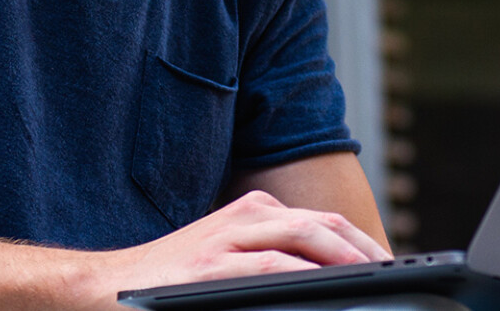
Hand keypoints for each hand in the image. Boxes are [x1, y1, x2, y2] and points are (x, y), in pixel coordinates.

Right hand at [84, 190, 391, 307]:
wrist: (105, 288)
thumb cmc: (170, 281)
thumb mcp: (226, 258)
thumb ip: (269, 259)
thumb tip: (321, 279)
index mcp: (252, 212)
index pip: (322, 222)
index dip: (360, 241)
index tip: (388, 265)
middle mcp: (244, 216)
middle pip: (323, 225)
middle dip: (365, 249)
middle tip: (393, 272)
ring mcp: (227, 238)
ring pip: (304, 237)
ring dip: (345, 258)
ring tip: (373, 276)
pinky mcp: (211, 267)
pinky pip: (271, 266)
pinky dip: (305, 275)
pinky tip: (327, 286)